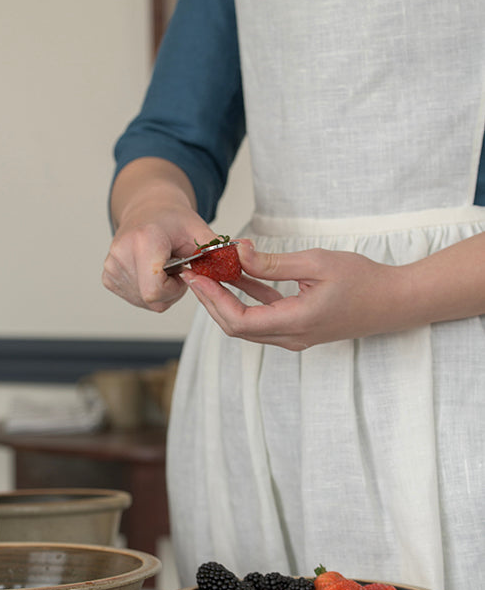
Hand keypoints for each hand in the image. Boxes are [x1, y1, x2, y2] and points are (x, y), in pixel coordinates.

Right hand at [102, 159, 217, 311]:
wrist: (147, 209)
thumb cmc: (173, 219)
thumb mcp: (199, 229)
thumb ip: (218, 248)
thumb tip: (246, 253)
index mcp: (143, 241)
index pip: (156, 292)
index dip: (176, 289)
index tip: (184, 270)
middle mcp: (121, 255)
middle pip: (153, 300)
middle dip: (172, 291)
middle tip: (178, 267)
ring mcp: (111, 268)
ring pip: (145, 303)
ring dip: (162, 291)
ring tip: (165, 266)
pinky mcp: (107, 277)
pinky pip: (135, 299)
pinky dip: (149, 291)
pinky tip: (154, 271)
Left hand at [182, 241, 412, 348]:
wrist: (395, 302)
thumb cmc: (363, 280)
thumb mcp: (316, 263)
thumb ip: (274, 262)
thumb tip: (238, 252)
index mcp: (295, 322)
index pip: (239, 321)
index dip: (213, 300)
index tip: (198, 276)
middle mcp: (291, 336)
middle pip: (236, 326)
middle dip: (212, 300)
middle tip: (195, 272)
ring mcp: (294, 336)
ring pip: (247, 323)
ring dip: (227, 299)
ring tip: (210, 271)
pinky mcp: (299, 329)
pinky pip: (263, 317)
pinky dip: (247, 298)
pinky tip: (238, 274)